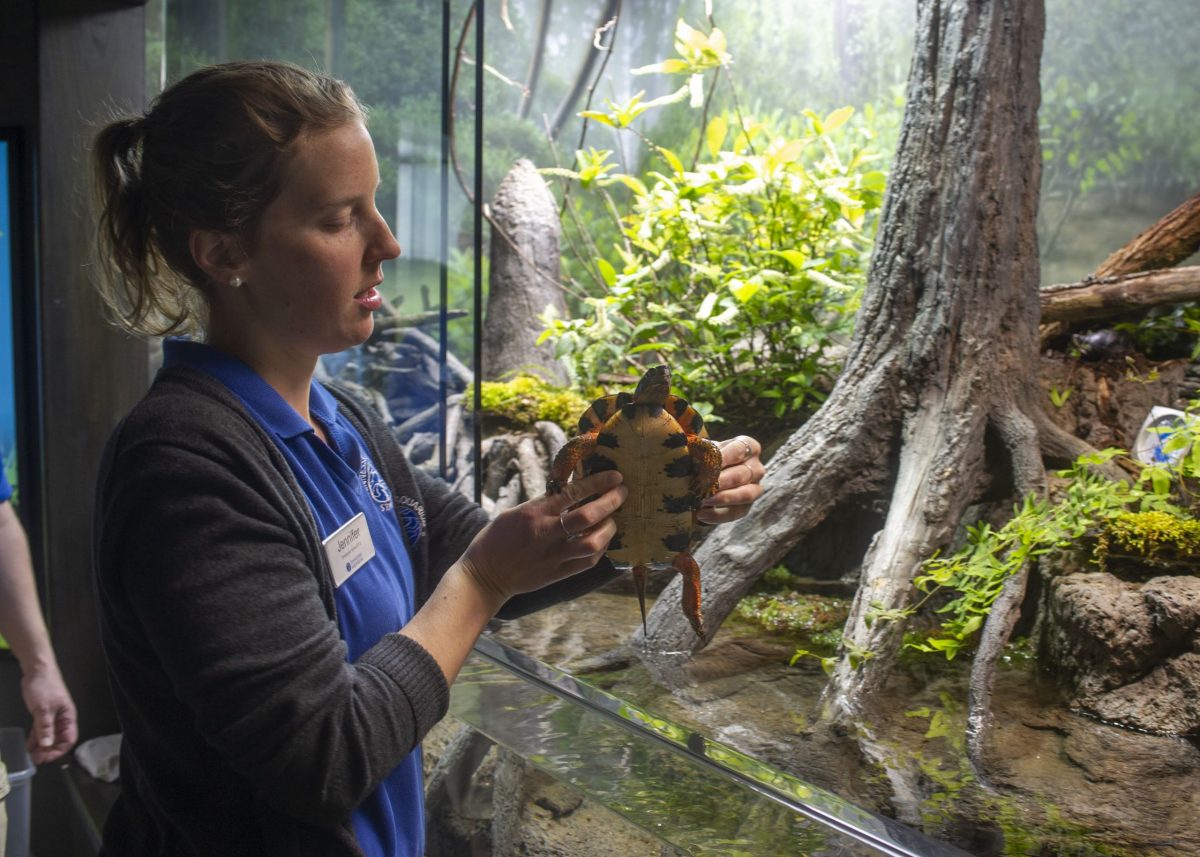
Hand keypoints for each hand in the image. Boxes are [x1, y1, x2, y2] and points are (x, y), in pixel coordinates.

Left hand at [21, 662, 77, 763]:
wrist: (37, 671)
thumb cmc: (45, 687)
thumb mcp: (43, 709)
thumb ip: (45, 728)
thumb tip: (46, 745)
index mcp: (67, 718)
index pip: (68, 739)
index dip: (58, 750)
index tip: (45, 758)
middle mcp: (61, 720)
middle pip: (58, 740)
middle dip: (47, 751)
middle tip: (34, 759)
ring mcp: (51, 717)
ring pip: (48, 737)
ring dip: (40, 747)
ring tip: (29, 756)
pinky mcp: (41, 715)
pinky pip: (40, 731)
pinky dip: (35, 739)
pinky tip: (27, 746)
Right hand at [459, 470, 626, 603]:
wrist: (484, 575)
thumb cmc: (497, 538)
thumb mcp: (516, 512)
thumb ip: (544, 504)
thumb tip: (572, 491)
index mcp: (534, 513)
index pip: (572, 492)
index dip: (598, 482)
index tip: (615, 477)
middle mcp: (546, 533)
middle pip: (587, 516)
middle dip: (610, 502)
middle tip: (622, 493)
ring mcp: (553, 556)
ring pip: (592, 542)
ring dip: (609, 529)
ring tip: (613, 520)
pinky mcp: (556, 574)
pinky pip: (587, 562)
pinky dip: (600, 550)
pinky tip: (602, 541)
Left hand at [699, 435, 764, 524]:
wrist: (700, 480)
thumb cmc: (701, 459)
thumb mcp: (700, 451)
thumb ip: (700, 452)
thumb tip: (690, 455)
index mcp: (747, 446)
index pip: (739, 450)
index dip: (723, 457)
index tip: (706, 464)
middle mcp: (756, 467)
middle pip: (742, 474)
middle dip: (719, 481)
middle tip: (701, 485)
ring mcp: (755, 488)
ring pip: (746, 495)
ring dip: (723, 498)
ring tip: (703, 500)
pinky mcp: (746, 507)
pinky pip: (737, 512)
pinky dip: (718, 515)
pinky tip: (701, 514)